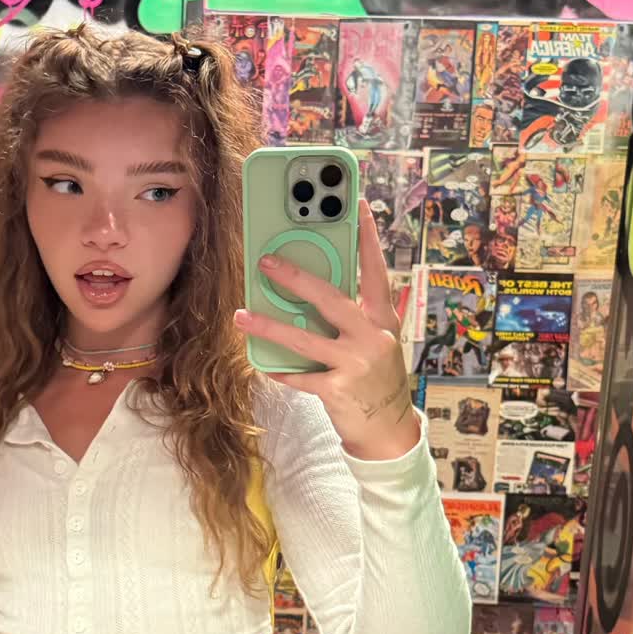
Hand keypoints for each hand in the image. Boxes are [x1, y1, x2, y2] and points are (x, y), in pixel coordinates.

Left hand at [236, 199, 419, 459]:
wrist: (390, 429)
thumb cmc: (376, 376)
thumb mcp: (376, 339)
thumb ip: (355, 314)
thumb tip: (313, 287)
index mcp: (383, 318)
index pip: (375, 270)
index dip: (367, 237)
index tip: (358, 205)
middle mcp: (372, 336)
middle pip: (330, 298)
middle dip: (295, 278)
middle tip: (265, 262)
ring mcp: (356, 363)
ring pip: (305, 338)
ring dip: (270, 326)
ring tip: (242, 315)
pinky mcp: (339, 390)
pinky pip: (301, 376)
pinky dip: (281, 370)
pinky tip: (264, 363)